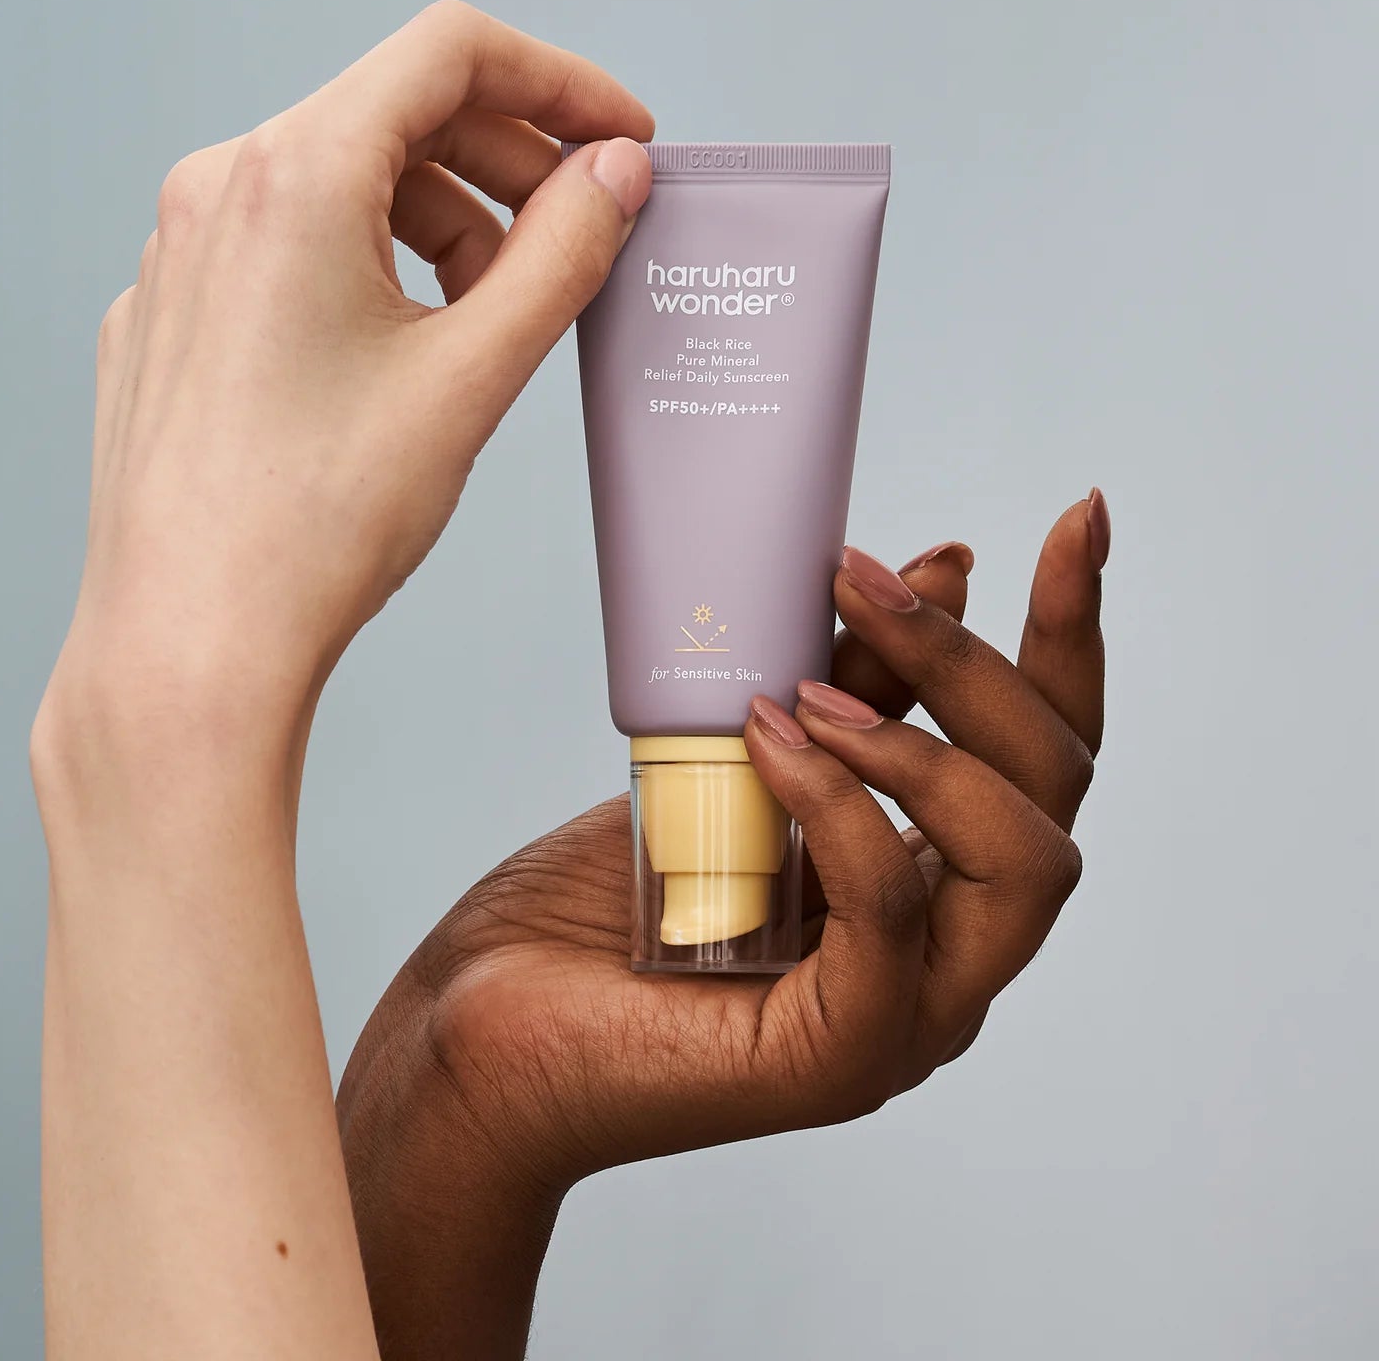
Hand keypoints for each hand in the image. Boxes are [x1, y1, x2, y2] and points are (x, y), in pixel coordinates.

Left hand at [32, 3, 653, 1360]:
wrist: (164, 681)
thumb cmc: (293, 562)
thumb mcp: (453, 397)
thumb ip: (546, 266)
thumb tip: (628, 178)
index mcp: (287, 190)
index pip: (450, 48)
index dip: (567, 74)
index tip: (646, 141)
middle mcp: (223, 203)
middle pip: (409, 107)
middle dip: (529, 145)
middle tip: (617, 218)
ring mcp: (197, 265)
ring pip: (361, 178)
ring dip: (464, 210)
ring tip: (546, 282)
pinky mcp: (196, 333)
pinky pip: (322, 247)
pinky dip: (405, 262)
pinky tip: (456, 336)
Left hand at [338, 494, 1108, 1350]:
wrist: (491, 1021)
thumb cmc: (610, 897)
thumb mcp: (745, 756)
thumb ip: (848, 688)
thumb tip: (946, 568)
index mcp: (937, 876)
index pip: (1052, 750)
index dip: (1074, 630)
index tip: (1075, 514)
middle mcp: (951, 947)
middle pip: (1055, 790)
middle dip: (974, 664)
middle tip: (867, 579)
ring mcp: (914, 1012)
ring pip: (1023, 861)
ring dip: (925, 743)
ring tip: (807, 691)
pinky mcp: (845, 1052)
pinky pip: (895, 914)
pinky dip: (842, 807)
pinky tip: (769, 745)